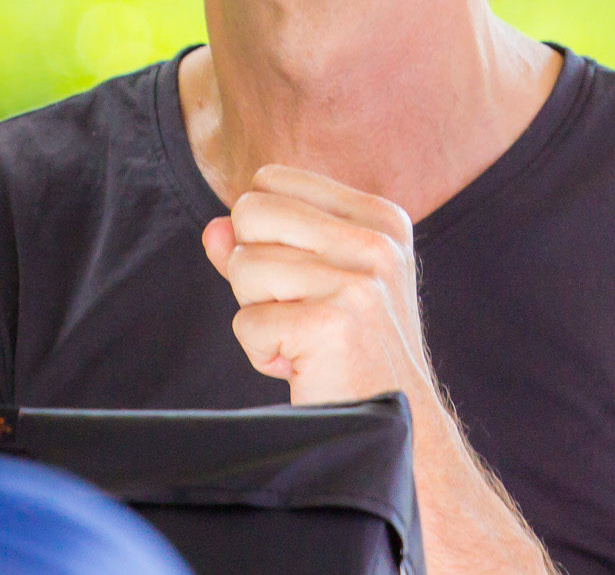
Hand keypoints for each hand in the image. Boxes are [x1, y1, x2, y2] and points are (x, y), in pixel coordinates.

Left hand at [201, 164, 431, 405]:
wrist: (401, 435)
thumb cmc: (351, 356)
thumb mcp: (313, 286)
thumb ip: (262, 248)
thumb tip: (213, 228)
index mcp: (378, 218)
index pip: (272, 180)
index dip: (263, 232)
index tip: (302, 280)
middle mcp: (375, 241)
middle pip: (251, 211)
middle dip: (253, 268)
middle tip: (295, 311)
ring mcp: (359, 281)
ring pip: (243, 265)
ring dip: (258, 313)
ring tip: (301, 341)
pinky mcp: (334, 324)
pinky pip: (247, 322)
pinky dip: (261, 352)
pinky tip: (301, 367)